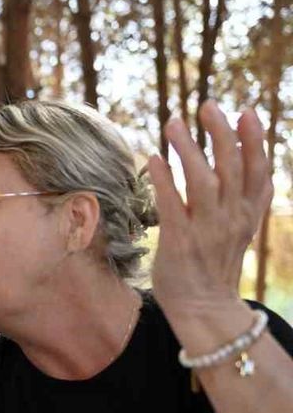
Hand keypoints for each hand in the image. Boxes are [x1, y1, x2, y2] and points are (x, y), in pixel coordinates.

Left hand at [147, 100, 272, 317]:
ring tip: (173, 122)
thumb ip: (245, 194)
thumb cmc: (215, 262)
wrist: (204, 308)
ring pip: (203, 182)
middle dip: (222, 134)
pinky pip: (172, 206)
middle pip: (232, 169)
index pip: (259, 171)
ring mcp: (207, 230)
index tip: (247, 111)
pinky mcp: (180, 242)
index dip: (255, 141)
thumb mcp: (241, 226)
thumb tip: (246, 154)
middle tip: (208, 104)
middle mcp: (232, 219)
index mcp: (248, 214)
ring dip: (188, 150)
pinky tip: (153, 157)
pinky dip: (164, 180)